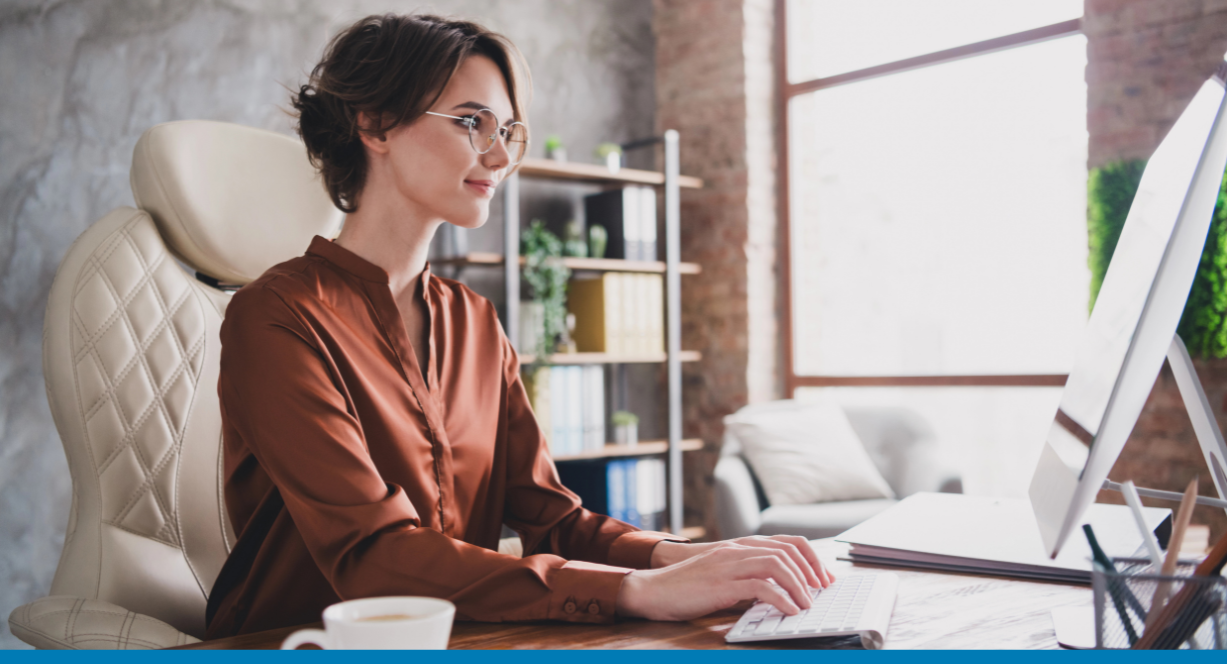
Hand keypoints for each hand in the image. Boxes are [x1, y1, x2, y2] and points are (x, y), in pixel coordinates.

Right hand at [618, 539, 833, 620]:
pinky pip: (761, 586)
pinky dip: (781, 599)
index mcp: (739, 547)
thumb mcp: (723, 578)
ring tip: (807, 604)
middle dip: (811, 571)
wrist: (653, 590)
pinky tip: (789, 611)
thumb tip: (775, 594)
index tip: (822, 578)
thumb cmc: (686, 588)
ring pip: (777, 564)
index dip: (810, 558)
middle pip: (787, 550)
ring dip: (799, 585)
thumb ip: (747, 580)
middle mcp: (737, 550)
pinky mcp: (722, 582)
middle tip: (821, 591)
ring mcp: (729, 564)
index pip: (786, 542)